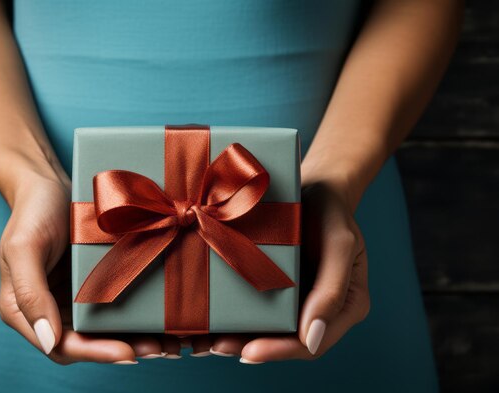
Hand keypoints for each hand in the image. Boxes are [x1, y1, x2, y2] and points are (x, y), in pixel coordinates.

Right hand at [0, 170, 181, 363]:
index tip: (128, 354)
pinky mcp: (93, 284)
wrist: (47, 184)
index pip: (61, 346)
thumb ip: (30, 293)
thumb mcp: (24, 246)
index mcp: (24, 311)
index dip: (95, 353)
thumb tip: (48, 340)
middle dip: (126, 349)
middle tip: (163, 348)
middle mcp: (49, 312)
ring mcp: (73, 299)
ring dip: (138, 338)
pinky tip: (165, 315)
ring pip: (106, 330)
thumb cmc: (32, 211)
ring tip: (172, 340)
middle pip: (89, 344)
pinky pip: (116, 306)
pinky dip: (138, 315)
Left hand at [208, 177, 369, 361]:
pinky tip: (204, 318)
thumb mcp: (339, 244)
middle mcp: (317, 311)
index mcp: (343, 308)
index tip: (249, 353)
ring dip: (233, 337)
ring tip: (201, 340)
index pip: (311, 344)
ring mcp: (293, 301)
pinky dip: (229, 315)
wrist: (314, 188)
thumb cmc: (332, 212)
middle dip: (247, 347)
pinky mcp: (271, 287)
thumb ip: (331, 291)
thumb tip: (310, 339)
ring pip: (263, 330)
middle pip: (282, 342)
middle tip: (215, 346)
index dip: (279, 351)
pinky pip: (251, 307)